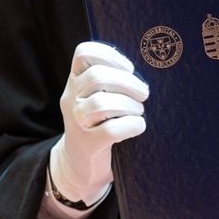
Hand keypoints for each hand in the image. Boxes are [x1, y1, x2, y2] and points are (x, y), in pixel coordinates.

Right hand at [48, 42, 150, 206]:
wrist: (80, 164)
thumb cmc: (99, 124)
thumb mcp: (96, 97)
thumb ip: (111, 80)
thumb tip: (146, 66)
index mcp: (75, 81)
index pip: (83, 53)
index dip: (110, 55)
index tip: (129, 68)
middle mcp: (71, 98)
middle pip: (97, 76)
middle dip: (128, 82)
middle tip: (144, 93)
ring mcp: (77, 121)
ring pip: (101, 103)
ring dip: (129, 105)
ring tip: (138, 111)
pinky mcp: (88, 143)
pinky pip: (111, 130)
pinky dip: (131, 125)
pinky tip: (138, 126)